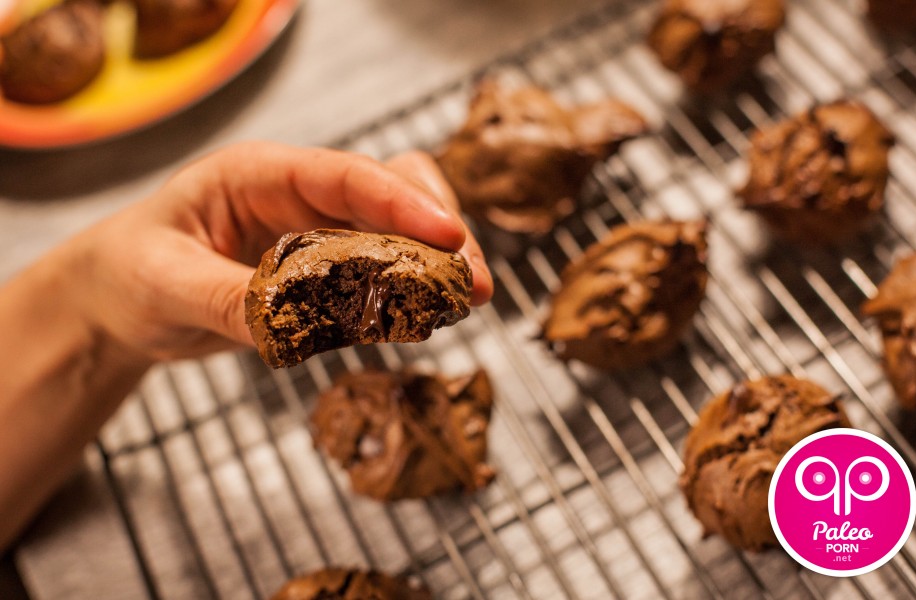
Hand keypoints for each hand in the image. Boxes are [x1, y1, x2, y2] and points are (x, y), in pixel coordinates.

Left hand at [68, 142, 493, 361]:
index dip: (402, 201)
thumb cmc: (132, 273)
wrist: (121, 300)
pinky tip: (429, 317)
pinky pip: (383, 271)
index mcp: (259, 175)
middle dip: (439, 230)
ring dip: (436, 263)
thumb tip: (286, 322)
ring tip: (465, 302)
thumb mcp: (165, 284)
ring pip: (399, 229)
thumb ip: (224, 299)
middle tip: (474, 284)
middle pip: (393, 190)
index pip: (344, 175)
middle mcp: (299, 196)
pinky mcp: (326, 270)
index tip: (450, 235)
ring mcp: (317, 231)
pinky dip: (411, 291)